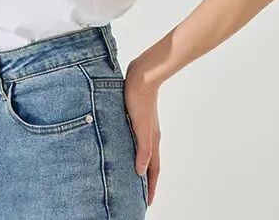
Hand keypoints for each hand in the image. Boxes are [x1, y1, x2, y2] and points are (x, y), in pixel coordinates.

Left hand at [124, 61, 161, 205]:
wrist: (142, 75)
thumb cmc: (139, 100)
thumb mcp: (140, 127)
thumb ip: (142, 149)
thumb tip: (140, 172)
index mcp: (152, 140)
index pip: (153, 170)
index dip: (151, 187)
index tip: (148, 202)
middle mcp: (150, 136)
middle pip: (150, 163)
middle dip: (147, 180)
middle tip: (141, 194)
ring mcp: (144, 127)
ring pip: (143, 152)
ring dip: (140, 166)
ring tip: (132, 176)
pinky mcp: (137, 118)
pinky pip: (136, 140)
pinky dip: (134, 150)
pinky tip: (125, 148)